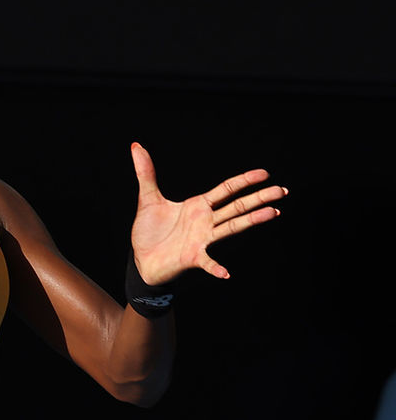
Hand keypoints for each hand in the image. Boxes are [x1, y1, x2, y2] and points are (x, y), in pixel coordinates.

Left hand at [130, 142, 286, 284]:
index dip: (244, 180)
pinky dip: (216, 268)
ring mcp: (202, 239)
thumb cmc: (149, 231)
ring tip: (273, 213)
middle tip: (282, 191)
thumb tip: (136, 146)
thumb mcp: (147, 199)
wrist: (141, 259)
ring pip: (231, 227)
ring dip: (251, 220)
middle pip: (237, 206)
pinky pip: (207, 262)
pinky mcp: (193, 257)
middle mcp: (206, 221)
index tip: (264, 174)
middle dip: (259, 198)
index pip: (227, 190)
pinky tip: (226, 273)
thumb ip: (145, 173)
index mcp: (198, 205)